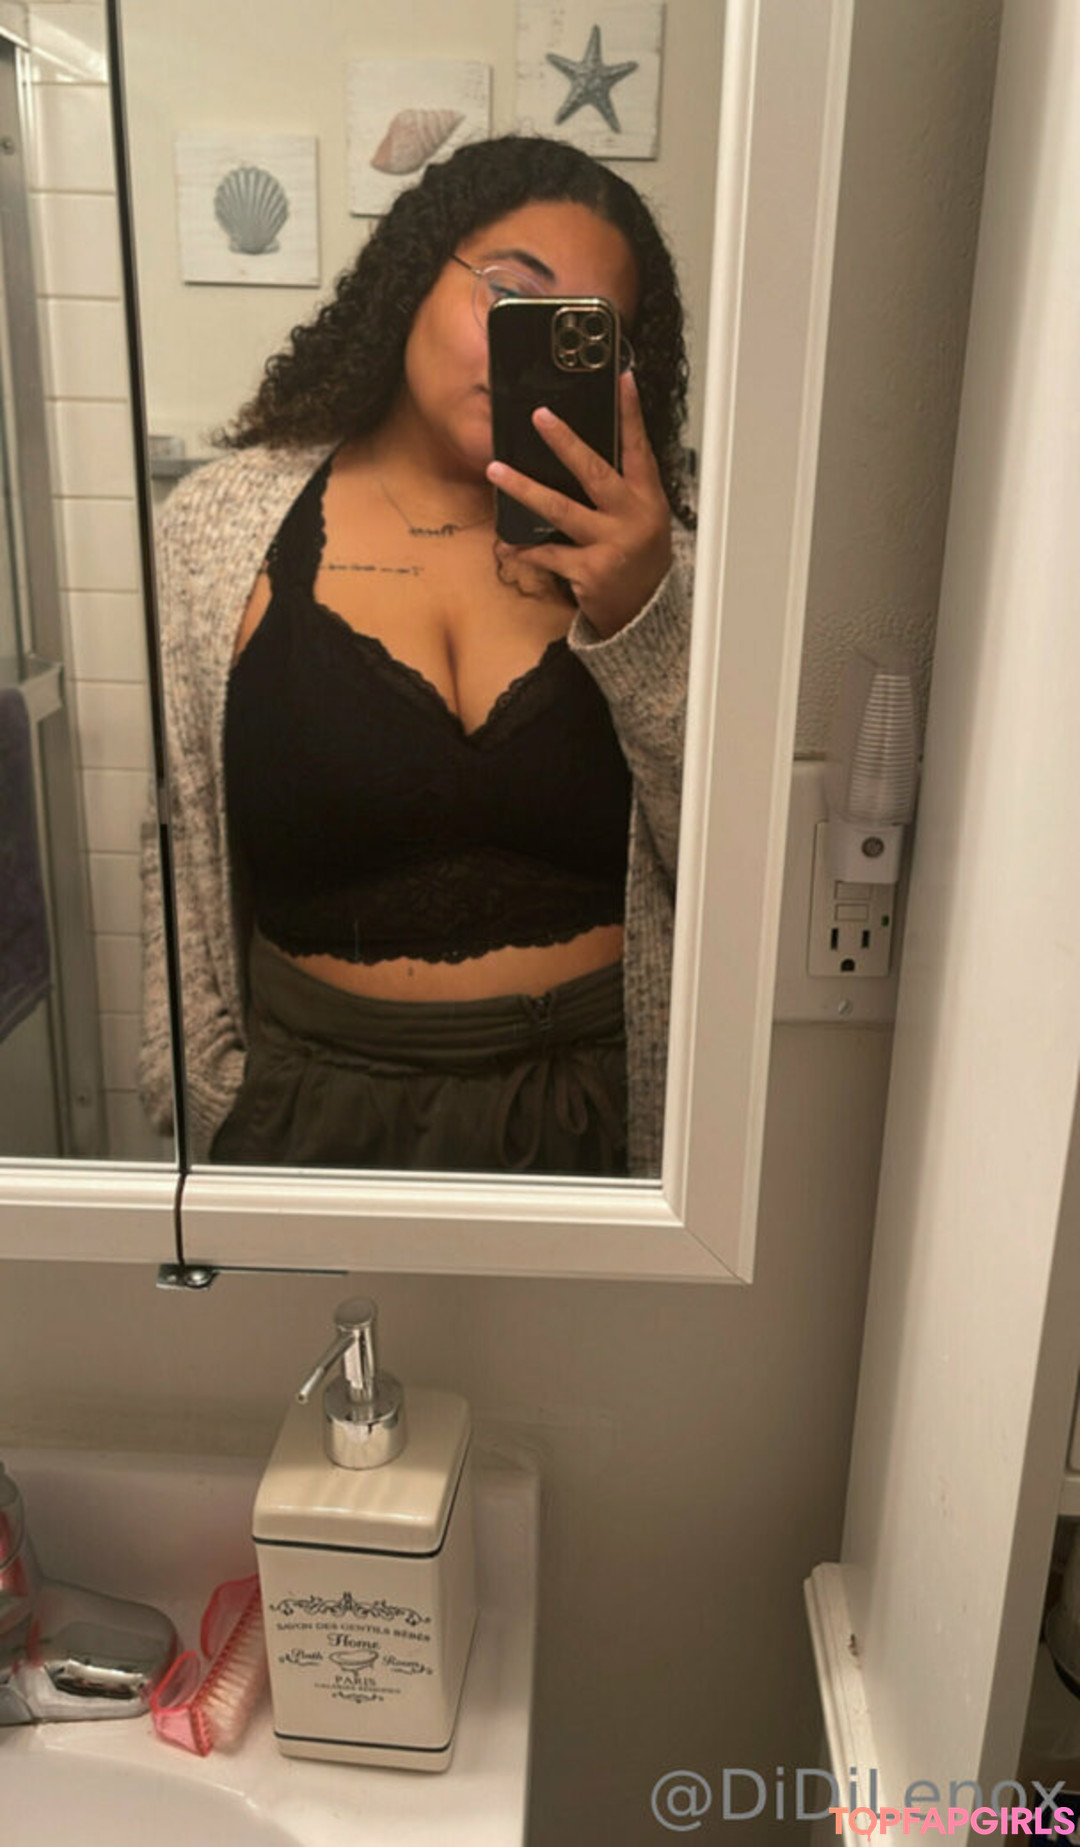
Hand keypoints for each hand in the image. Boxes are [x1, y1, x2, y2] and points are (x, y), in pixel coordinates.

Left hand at [486, 370, 671, 638]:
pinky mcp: (588, 573)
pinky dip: (524, 551)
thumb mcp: (644, 519)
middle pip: (594, 471)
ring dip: (524, 489)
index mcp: (647, 499)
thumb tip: (588, 450)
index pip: (639, 449)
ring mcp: (609, 546)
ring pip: (560, 510)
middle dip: (565, 442)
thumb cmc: (639, 559)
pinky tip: (505, 546)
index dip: (631, 415)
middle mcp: (630, 518)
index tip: (621, 380)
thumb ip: (624, 488)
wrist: (645, 615)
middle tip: (539, 416)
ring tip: (495, 471)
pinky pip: (548, 555)